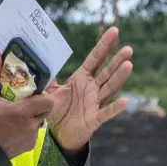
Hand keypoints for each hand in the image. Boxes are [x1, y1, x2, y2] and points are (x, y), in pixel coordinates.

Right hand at [0, 48, 57, 157]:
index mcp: (24, 112)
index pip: (48, 101)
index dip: (43, 96)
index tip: (33, 93)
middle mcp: (31, 125)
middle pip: (45, 111)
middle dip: (38, 106)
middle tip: (25, 103)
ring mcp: (31, 137)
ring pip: (39, 122)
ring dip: (31, 118)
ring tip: (17, 116)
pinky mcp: (29, 147)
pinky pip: (33, 134)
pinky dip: (27, 130)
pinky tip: (14, 129)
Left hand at [43, 26, 133, 160]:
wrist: (60, 134)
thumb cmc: (58, 110)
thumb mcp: (49, 91)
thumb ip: (47, 77)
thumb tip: (38, 61)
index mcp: (81, 78)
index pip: (95, 59)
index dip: (103, 45)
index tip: (114, 31)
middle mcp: (92, 88)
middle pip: (106, 71)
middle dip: (117, 60)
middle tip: (128, 49)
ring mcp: (95, 103)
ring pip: (110, 88)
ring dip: (119, 77)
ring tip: (128, 65)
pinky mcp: (95, 119)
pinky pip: (106, 112)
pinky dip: (115, 107)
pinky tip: (125, 100)